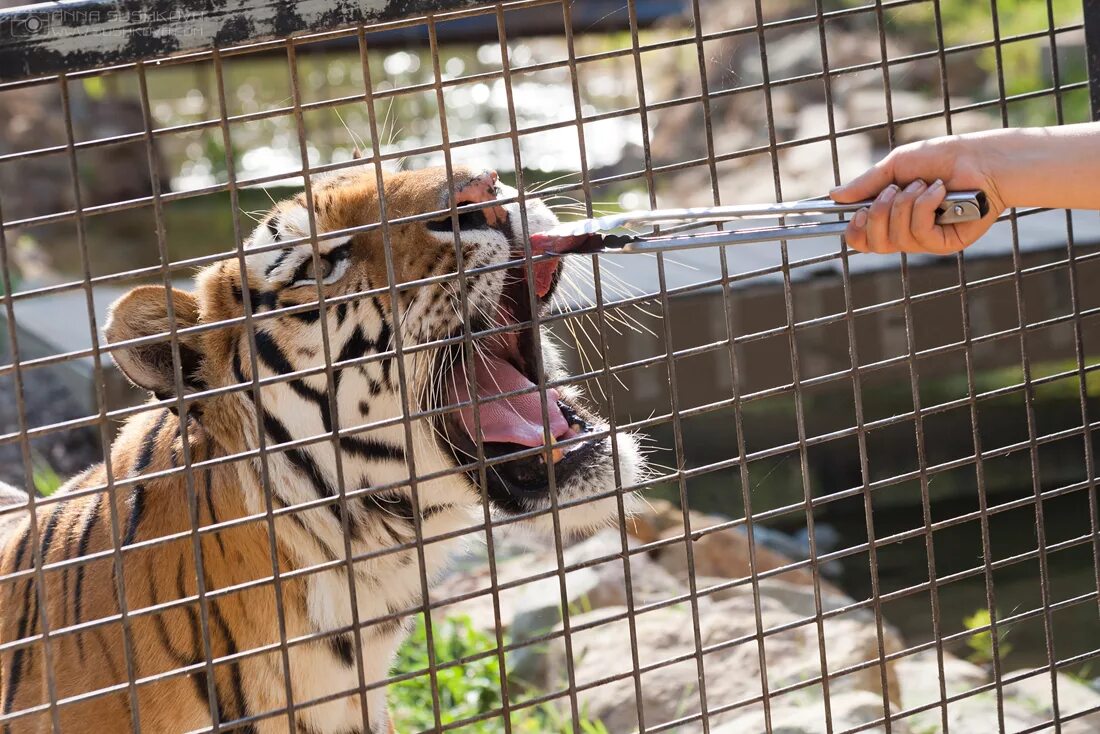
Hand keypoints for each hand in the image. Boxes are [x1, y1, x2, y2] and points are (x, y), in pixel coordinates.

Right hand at [830, 136, 1007, 254]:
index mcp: (891, 217)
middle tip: (894, 189)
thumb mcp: (896, 165)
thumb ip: (866, 183)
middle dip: (879, 213)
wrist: (980, 159)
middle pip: (874, 243)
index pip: (863, 240)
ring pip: (895, 238)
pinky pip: (919, 233)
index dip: (855, 231)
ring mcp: (925, 241)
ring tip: (925, 184)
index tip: (857, 213)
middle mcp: (905, 233)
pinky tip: (940, 192)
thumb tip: (833, 195)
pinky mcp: (944, 244)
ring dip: (906, 205)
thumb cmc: (942, 158)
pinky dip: (925, 207)